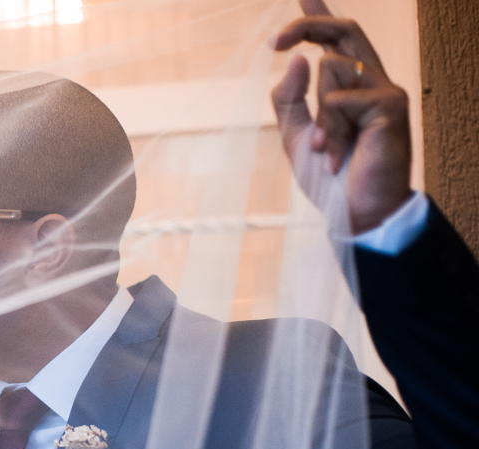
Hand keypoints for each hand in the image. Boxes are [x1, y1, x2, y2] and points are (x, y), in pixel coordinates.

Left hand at [272, 0, 412, 234]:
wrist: (353, 213)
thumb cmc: (329, 178)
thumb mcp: (296, 136)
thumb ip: (289, 100)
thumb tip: (295, 58)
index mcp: (349, 88)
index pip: (337, 42)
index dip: (319, 17)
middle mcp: (372, 81)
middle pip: (344, 32)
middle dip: (308, 26)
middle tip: (275, 43)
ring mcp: (385, 90)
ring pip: (332, 70)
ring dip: (319, 116)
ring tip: (330, 149)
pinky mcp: (391, 105)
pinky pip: (340, 99)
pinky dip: (330, 128)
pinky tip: (339, 153)